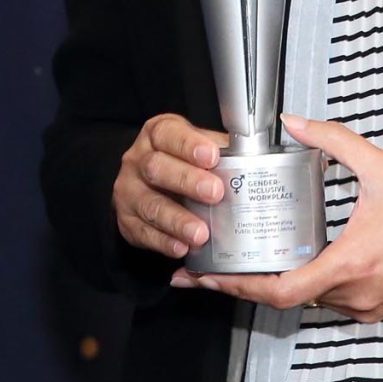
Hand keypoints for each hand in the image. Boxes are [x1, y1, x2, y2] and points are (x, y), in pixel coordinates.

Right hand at [113, 113, 232, 260]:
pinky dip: (164, 242)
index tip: (212, 156)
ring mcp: (129, 191)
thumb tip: (256, 160)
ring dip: (177, 220)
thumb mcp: (198, 148)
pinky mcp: (126, 220)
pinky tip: (182, 247)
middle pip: (157, 168)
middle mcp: (137, 160)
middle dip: (186, 181)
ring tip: (201, 233)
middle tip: (215, 192)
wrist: (147, 184)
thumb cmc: (181, 163)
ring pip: (150, 204)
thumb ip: (221, 151)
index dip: (189, 145)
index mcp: (157, 135)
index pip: (169, 134)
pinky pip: (144, 232)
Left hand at [170, 113, 382, 320]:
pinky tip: (290, 261)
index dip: (237, 286)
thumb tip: (294, 122)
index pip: (281, 291)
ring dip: (276, 283)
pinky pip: (331, 300)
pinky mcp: (380, 305)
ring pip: (308, 300)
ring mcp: (368, 305)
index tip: (205, 277)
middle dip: (244, 283)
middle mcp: (356, 294)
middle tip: (205, 268)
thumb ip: (333, 142)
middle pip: (286, 298)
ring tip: (241, 261)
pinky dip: (306, 284)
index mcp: (352, 264)